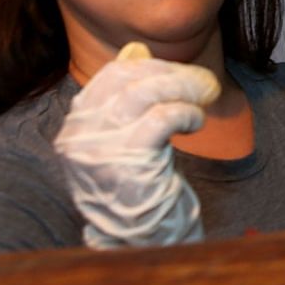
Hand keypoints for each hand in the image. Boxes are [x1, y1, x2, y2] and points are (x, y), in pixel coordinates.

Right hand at [53, 42, 217, 249]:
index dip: (152, 66)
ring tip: (207, 95)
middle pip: (129, 79)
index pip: (114, 75)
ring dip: (184, 87)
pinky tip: (196, 122)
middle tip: (206, 83)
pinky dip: (185, 112)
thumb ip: (125, 95)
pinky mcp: (126, 163)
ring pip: (144, 93)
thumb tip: (134, 50)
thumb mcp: (126, 134)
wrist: (139, 234)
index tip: (180, 73)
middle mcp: (80, 134)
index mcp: (77, 123)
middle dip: (174, 73)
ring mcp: (99, 149)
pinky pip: (160, 118)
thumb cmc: (138, 181)